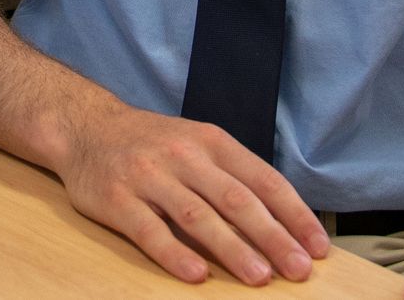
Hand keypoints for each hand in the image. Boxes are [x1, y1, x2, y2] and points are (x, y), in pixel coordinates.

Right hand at [50, 99, 329, 285]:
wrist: (86, 127)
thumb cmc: (151, 143)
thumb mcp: (197, 144)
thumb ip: (233, 176)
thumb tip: (283, 222)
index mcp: (211, 142)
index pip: (263, 180)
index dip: (293, 214)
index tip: (317, 247)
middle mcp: (183, 156)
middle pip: (236, 199)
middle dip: (272, 237)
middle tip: (297, 269)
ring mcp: (148, 176)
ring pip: (197, 215)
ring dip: (232, 248)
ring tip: (258, 276)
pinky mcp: (117, 199)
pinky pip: (149, 230)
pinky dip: (174, 253)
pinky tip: (196, 275)